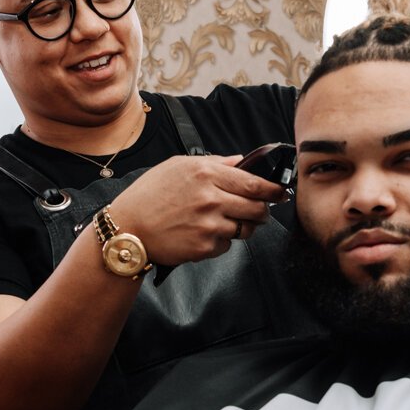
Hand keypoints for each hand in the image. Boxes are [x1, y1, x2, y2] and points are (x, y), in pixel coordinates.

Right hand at [108, 154, 286, 265]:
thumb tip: (241, 162)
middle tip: (260, 212)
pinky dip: (221, 240)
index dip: (274, 190)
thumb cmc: (149, 195)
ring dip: (243, 227)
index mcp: (206, 174)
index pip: (255, 183)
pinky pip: (227, 244)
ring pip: (245, 229)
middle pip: (257, 208)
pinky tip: (203, 233)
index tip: (281, 192)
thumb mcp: (177, 166)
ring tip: (226, 222)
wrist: (127, 229)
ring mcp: (209, 225)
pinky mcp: (204, 247)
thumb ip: (214, 162)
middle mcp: (211, 198)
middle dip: (263, 211)